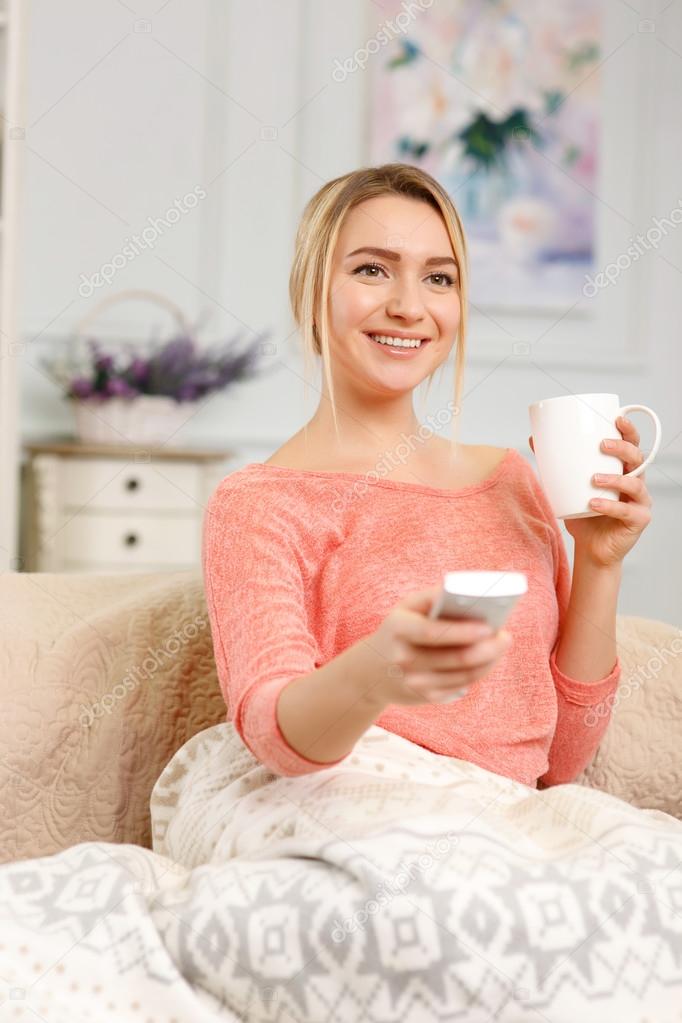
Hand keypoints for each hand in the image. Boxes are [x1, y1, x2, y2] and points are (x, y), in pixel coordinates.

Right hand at [368, 586, 512, 705]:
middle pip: (456, 658)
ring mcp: (414, 682)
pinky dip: (479, 672)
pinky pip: (461, 685)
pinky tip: (488, 660)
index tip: (490, 627)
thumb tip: (471, 595)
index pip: (434, 632)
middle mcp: (403, 658)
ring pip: (464, 675)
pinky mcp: (425, 697)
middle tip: (506, 637)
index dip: (464, 631)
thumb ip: (434, 598)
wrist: (370, 671)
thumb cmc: (399, 629)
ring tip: (501, 645)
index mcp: (398, 628)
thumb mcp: (407, 608)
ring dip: (489, 660)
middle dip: (488, 648)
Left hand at [528, 416, 652, 567]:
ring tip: (594, 478)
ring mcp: (640, 502)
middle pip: (638, 459)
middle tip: (602, 445)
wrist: (591, 548)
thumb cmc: (583, 513)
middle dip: (623, 448)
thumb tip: (534, 439)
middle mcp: (636, 482)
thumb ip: (556, 464)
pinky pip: (626, 511)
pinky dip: (609, 506)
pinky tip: (594, 503)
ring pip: (635, 484)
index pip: (632, 444)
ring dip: (615, 478)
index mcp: (623, 469)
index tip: (617, 419)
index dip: (629, 430)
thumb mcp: (568, 485)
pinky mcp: (638, 521)